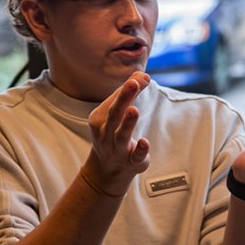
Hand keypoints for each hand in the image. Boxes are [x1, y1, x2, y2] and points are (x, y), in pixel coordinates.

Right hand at [82, 71, 151, 195]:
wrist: (107, 170)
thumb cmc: (114, 134)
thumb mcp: (118, 114)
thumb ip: (129, 94)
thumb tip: (141, 74)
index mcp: (99, 118)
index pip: (114, 101)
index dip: (128, 89)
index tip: (143, 77)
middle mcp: (105, 133)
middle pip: (114, 114)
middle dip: (123, 98)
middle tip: (133, 83)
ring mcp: (116, 149)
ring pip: (121, 135)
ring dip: (128, 123)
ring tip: (134, 110)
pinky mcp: (130, 162)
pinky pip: (134, 156)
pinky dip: (139, 150)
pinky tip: (145, 142)